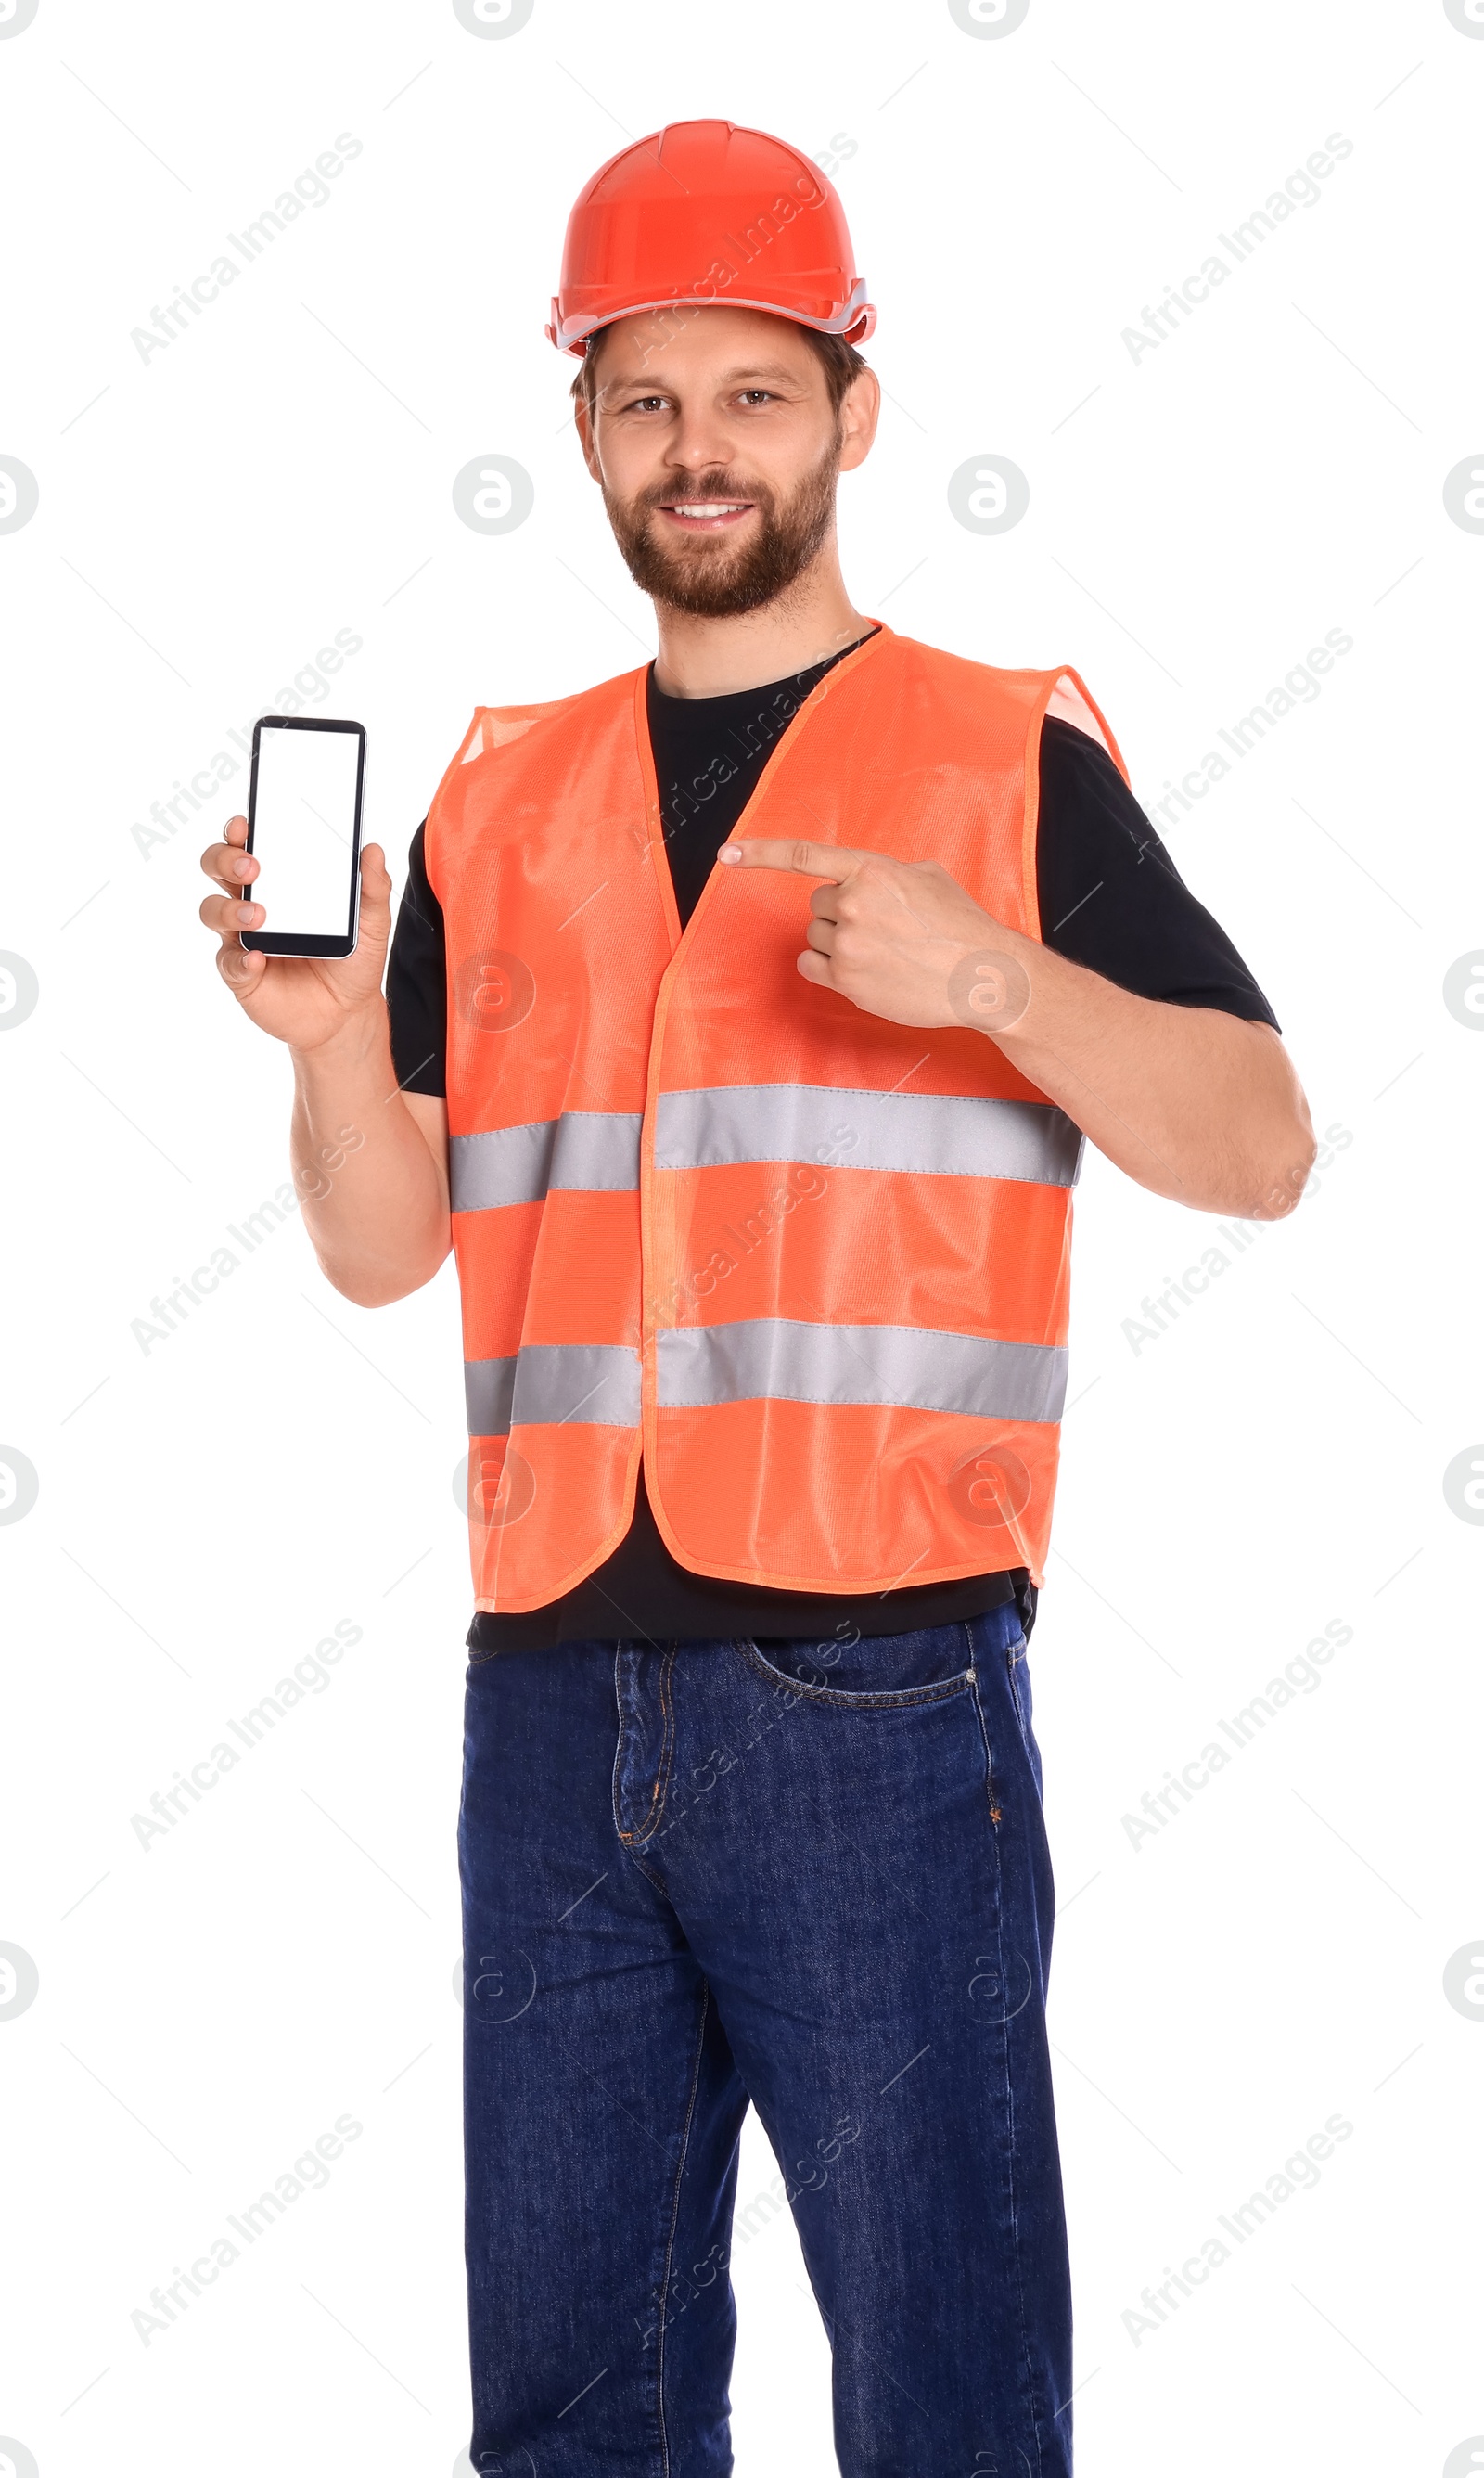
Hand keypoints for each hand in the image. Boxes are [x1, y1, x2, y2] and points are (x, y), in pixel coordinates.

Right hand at [199, 813, 392, 1052]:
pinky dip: (240, 958)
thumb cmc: (351, 959)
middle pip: (217, 867)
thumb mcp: (371, 924)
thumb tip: (372, 850)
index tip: (246, 823)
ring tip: (259, 916)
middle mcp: (253, 902)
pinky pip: (228, 961)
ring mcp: (242, 938)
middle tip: (253, 866)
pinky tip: (258, 960)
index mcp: (280, 881)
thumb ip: (372, 888)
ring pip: (213, 910)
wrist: (346, 1014)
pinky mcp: (241, 973)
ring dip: (230, 908)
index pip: (249, 845)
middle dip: (225, 859)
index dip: (239, 830)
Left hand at [718, 838, 1031, 1032]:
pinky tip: (864, 970)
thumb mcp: (927, 877)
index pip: (803, 857)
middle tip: (880, 927)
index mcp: (871, 871)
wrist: (983, 976)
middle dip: (840, 913)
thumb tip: (863, 881)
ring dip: (838, 943)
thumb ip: (885, 873)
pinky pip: (811, 966)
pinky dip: (828, 967)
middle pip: (817, 905)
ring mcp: (847, 945)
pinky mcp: (846, 981)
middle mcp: (853, 904)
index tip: (726, 854)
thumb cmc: (961, 925)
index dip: (759, 853)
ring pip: (815, 937)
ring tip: (883, 951)